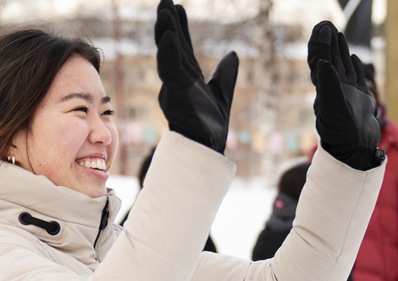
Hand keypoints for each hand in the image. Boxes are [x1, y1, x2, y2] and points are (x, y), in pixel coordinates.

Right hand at [155, 0, 237, 152]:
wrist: (209, 148)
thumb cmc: (210, 127)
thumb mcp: (222, 94)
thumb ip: (225, 75)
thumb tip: (232, 55)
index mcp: (188, 78)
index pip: (182, 48)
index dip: (180, 28)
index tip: (178, 7)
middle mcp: (178, 80)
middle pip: (171, 46)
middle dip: (167, 24)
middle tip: (164, 0)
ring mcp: (175, 87)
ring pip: (167, 55)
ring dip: (165, 33)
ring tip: (164, 11)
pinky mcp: (176, 96)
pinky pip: (171, 71)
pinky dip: (169, 53)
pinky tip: (169, 36)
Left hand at [307, 22, 383, 170]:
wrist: (355, 149)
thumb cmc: (340, 131)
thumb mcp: (332, 106)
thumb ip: (328, 83)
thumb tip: (322, 60)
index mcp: (326, 86)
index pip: (321, 58)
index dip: (321, 42)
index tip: (323, 27)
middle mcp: (335, 87)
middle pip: (330, 58)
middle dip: (328, 42)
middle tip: (328, 25)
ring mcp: (348, 93)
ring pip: (343, 66)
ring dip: (340, 50)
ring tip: (338, 35)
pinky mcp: (361, 99)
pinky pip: (356, 78)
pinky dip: (355, 66)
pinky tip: (354, 58)